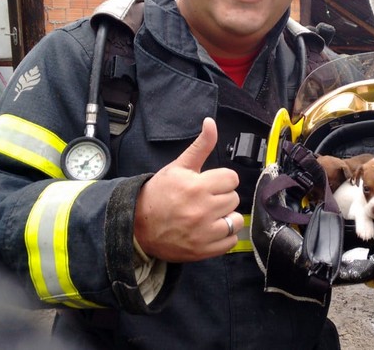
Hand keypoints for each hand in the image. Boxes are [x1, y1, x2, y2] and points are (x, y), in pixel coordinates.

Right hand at [134, 117, 242, 261]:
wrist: (138, 226)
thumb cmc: (159, 194)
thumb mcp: (178, 167)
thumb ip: (200, 146)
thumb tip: (210, 122)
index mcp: (197, 186)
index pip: (232, 179)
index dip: (221, 180)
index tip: (209, 184)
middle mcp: (202, 210)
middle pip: (234, 198)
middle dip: (221, 197)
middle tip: (205, 199)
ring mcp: (204, 233)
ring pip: (235, 220)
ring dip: (225, 217)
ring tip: (209, 215)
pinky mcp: (204, 250)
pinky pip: (230, 241)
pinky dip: (224, 235)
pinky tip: (209, 229)